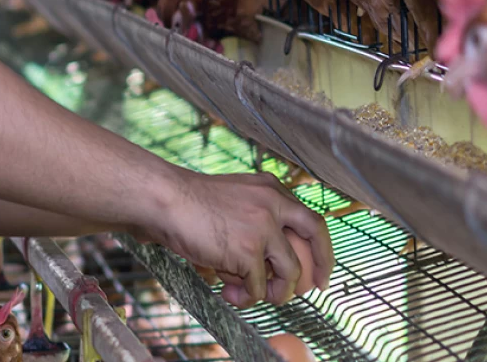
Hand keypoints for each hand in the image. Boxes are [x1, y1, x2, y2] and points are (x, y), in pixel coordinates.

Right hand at [132, 169, 333, 307]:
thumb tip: (267, 263)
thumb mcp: (234, 198)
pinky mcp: (248, 252)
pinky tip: (226, 292)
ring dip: (275, 292)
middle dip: (320, 267)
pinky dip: (245, 296)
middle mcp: (273, 205)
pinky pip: (257, 287)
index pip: (310, 218)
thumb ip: (256, 219)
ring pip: (289, 273)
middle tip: (314, 289)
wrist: (166, 200)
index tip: (319, 265)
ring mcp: (262, 229)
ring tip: (251, 296)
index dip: (320, 246)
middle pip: (315, 237)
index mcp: (270, 189)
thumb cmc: (188, 201)